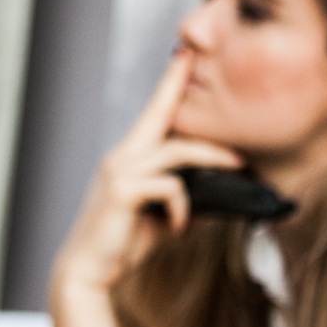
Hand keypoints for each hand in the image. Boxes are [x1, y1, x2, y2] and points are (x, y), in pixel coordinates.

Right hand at [50, 50, 242, 326]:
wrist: (87, 271)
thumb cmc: (121, 242)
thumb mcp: (156, 215)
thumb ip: (178, 197)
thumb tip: (217, 194)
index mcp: (128, 157)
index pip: (152, 112)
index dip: (168, 83)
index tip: (183, 55)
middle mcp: (121, 156)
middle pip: (162, 115)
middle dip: (181, 86)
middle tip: (203, 62)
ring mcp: (120, 171)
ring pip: (177, 151)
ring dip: (213, 157)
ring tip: (239, 166)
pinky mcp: (124, 191)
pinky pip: (170, 187)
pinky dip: (183, 206)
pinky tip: (181, 227)